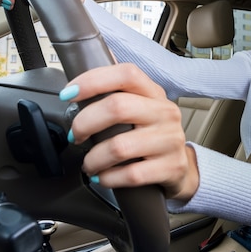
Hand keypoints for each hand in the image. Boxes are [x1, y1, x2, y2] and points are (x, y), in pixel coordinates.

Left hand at [60, 63, 199, 201]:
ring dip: (94, 158)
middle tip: (75, 135)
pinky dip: (109, 178)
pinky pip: (131, 174)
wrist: (181, 168)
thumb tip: (83, 73)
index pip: (126, 74)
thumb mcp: (141, 108)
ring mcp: (170, 140)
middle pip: (117, 107)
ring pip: (120, 147)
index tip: (69, 94)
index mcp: (153, 93)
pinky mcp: (171, 167)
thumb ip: (115, 92)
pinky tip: (104, 176)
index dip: (92, 80)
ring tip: (89, 163)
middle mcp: (164, 112)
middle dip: (85, 123)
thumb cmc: (151, 135)